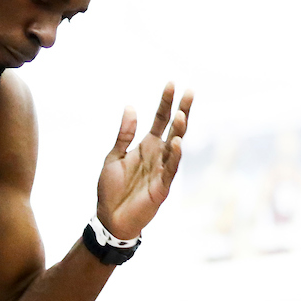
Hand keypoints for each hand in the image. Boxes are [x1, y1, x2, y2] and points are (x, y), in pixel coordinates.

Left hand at [96, 82, 192, 239]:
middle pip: (174, 128)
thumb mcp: (114, 156)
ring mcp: (162, 170)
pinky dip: (174, 156)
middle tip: (190, 91)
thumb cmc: (112, 188)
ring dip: (179, 130)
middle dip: (182, 110)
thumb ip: (124, 133)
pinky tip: (176, 142)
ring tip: (181, 113)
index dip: (165, 102)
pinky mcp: (162, 187)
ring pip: (176, 146)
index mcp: (147, 146)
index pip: (160, 119)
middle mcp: (158, 155)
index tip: (171, 83)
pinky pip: (171, 169)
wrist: (109, 217)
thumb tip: (131, 106)